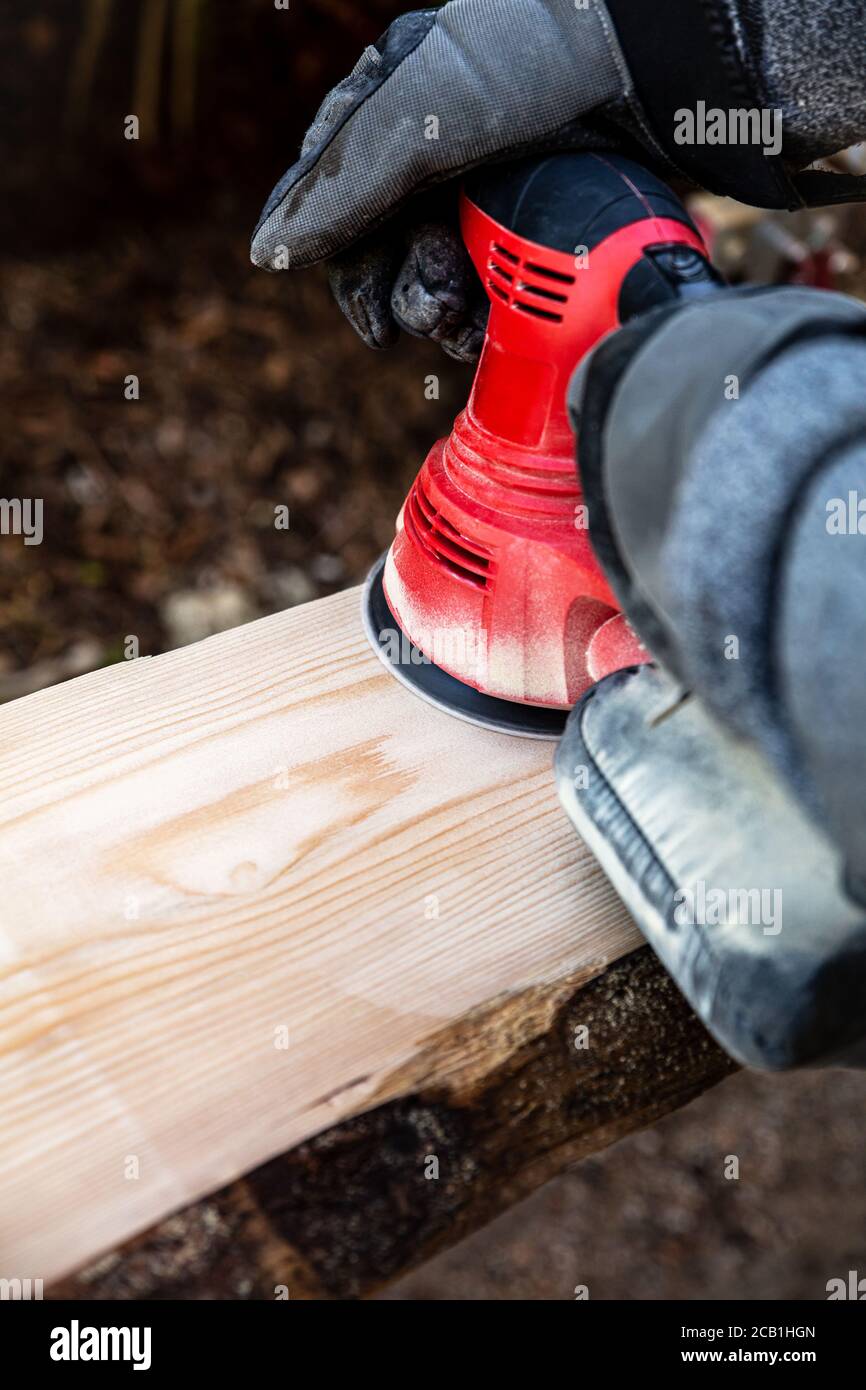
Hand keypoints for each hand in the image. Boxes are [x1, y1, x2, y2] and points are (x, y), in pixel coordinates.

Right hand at [251, 0, 865, 356]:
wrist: (670, 65)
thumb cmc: (544, 58)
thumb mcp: (425, 113)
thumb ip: (345, 180)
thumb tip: (269, 249)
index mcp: (396, 98)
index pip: (338, 193)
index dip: (342, 262)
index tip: (368, 319)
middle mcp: (441, 144)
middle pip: (387, 245)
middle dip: (401, 292)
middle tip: (425, 316)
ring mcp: (493, 184)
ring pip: (440, 274)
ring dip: (441, 314)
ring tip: (464, 324)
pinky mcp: (542, 219)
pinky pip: (494, 283)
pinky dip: (487, 316)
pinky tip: (495, 328)